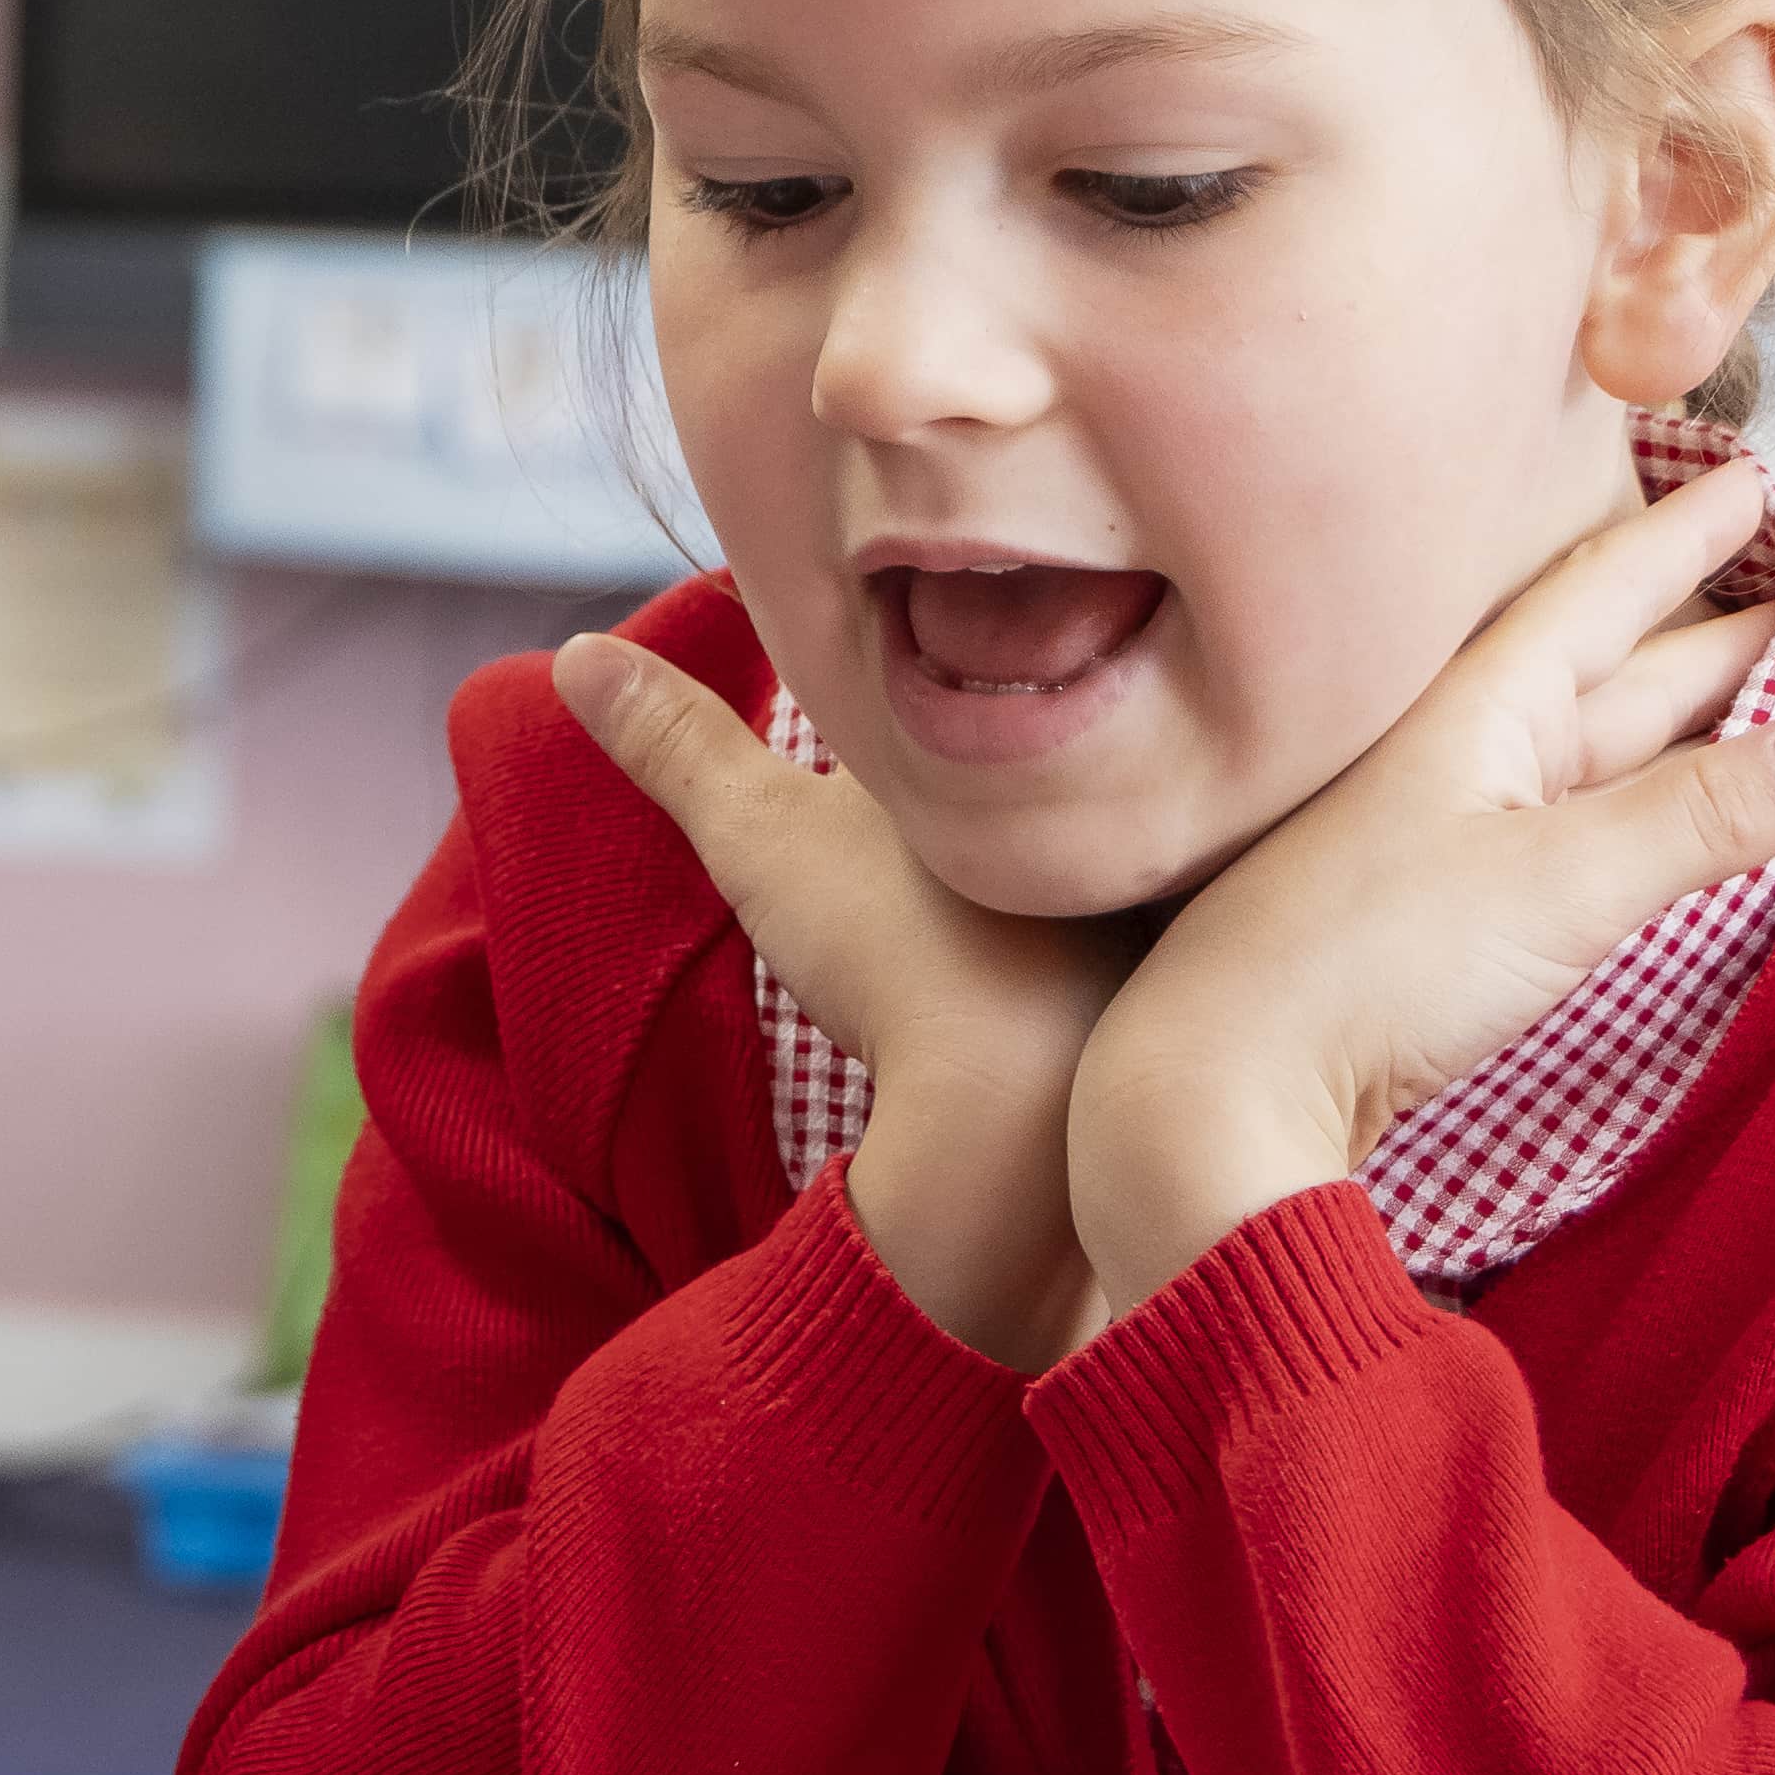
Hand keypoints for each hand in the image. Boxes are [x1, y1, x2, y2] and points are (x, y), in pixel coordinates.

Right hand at [556, 630, 1134, 1366]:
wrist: (1012, 1119)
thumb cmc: (899, 958)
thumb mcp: (764, 836)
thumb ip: (679, 745)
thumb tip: (571, 655)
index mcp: (1048, 739)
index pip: (1021, 682)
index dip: (972, 684)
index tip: (938, 683)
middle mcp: (1137, 801)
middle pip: (1103, 755)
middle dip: (1077, 755)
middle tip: (1039, 750)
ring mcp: (1181, 900)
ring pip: (1156, 849)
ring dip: (1127, 851)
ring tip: (1078, 870)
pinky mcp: (1203, 993)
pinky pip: (1190, 944)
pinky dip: (1155, 952)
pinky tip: (1116, 977)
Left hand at [1058, 460, 1774, 1335]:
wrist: (1215, 1092)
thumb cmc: (1367, 966)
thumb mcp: (1565, 879)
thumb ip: (1710, 810)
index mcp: (1480, 708)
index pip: (1603, 592)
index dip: (1684, 537)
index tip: (1754, 479)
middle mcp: (1460, 752)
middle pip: (1613, 671)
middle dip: (1713, 631)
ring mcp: (1448, 833)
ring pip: (1594, 749)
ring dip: (1684, 718)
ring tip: (1773, 678)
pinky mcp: (1444, 917)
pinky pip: (1571, 827)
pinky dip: (1641, 803)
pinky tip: (1666, 808)